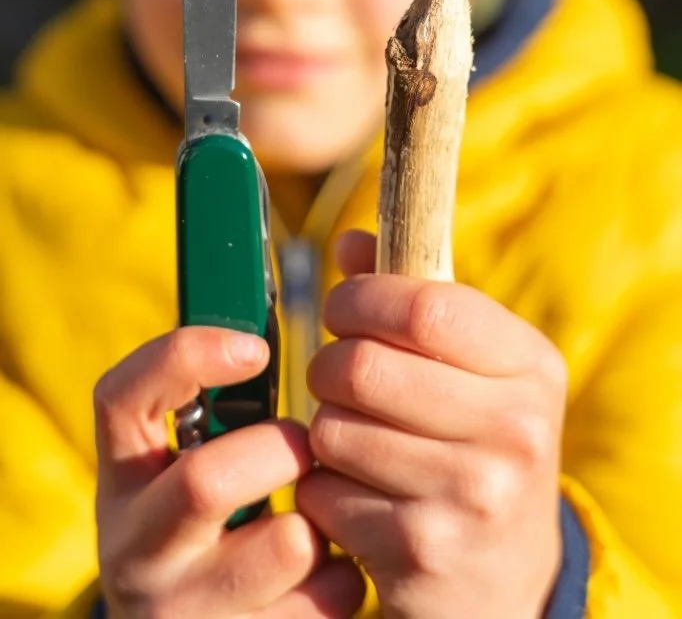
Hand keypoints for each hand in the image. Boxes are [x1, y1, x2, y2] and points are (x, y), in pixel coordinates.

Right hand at [94, 327, 364, 617]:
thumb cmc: (212, 529)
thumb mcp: (189, 469)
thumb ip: (219, 414)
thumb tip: (265, 335)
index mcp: (123, 481)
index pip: (119, 397)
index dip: (186, 356)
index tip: (255, 348)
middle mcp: (136, 549)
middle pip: (207, 481)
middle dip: (280, 448)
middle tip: (307, 445)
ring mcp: (183, 610)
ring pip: (286, 542)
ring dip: (324, 516)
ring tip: (320, 515)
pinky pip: (327, 594)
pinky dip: (346, 573)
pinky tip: (327, 571)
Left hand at [297, 231, 566, 618]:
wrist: (506, 580)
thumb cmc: (478, 443)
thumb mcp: (475, 367)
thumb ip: (414, 295)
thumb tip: (351, 241)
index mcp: (533, 365)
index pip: (424, 306)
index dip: (361, 297)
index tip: (343, 309)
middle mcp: (514, 430)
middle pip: (363, 366)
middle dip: (327, 364)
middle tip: (336, 375)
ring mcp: (471, 495)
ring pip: (333, 427)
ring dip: (324, 428)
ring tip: (355, 437)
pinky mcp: (421, 549)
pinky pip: (322, 491)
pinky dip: (321, 488)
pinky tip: (357, 493)